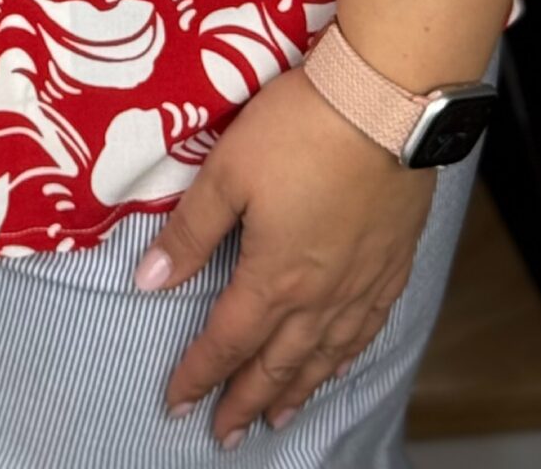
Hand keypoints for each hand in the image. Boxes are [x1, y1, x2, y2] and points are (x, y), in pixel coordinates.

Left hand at [136, 63, 436, 444]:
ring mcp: (362, 284)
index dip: (199, 375)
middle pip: (277, 364)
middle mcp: (321, 296)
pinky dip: (345, 359)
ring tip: (276, 418)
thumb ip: (190, 231)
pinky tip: (339, 363)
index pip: (228, 341)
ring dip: (296, 391)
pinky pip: (366, 331)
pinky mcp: (392, 266)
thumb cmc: (301, 129)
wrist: (386, 105)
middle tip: (225, 436)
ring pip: (324, 357)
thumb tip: (148, 281)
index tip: (177, 403)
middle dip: (245, 401)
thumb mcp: (228, 171)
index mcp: (275, 276)